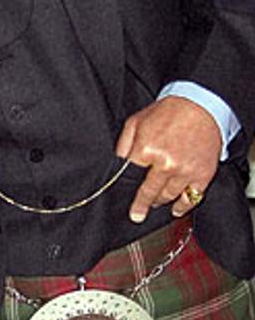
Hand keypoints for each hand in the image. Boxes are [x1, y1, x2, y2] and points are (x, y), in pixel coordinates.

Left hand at [115, 96, 221, 221]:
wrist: (200, 105)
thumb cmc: (168, 112)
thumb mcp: (135, 122)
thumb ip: (123, 145)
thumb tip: (116, 165)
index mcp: (146, 150)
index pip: (130, 178)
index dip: (126, 189)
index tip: (122, 203)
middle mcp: (166, 164)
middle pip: (150, 193)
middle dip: (142, 205)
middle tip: (137, 214)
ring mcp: (185, 171)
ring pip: (169, 197)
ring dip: (161, 203)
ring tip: (155, 206)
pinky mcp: (202, 174)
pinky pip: (192, 197)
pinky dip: (183, 206)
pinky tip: (176, 209)